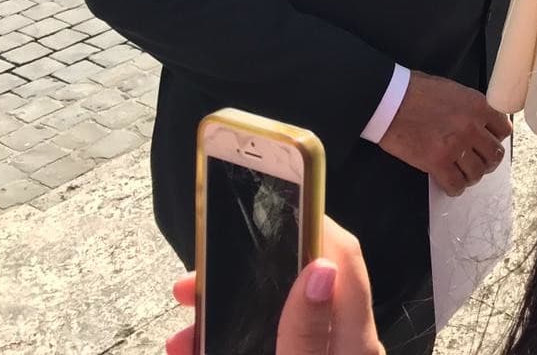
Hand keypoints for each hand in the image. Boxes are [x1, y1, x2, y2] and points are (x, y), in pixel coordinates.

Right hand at [165, 216, 384, 354]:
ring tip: (181, 335)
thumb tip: (319, 270)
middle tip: (193, 283)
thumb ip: (308, 337)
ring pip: (275, 321)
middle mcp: (344, 346)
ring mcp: (322, 354)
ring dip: (225, 319)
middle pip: (299, 286)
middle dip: (243, 276)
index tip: (268, 197)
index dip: (310, 220)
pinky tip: (194, 350)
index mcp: (355, 342)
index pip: (343, 258)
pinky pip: (269, 346)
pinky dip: (232, 344)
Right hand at [377, 71, 510, 195]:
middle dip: (487, 161)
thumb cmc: (416, 91)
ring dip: (471, 176)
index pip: (504, 130)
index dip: (495, 139)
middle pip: (495, 155)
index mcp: (478, 106)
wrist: (389, 99)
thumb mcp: (454, 90)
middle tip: (477, 162)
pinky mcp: (437, 162)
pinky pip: (456, 184)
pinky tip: (449, 183)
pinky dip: (454, 187)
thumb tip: (480, 122)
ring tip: (462, 174)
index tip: (487, 143)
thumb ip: (471, 107)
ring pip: (478, 172)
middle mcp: (472, 127)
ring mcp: (456, 146)